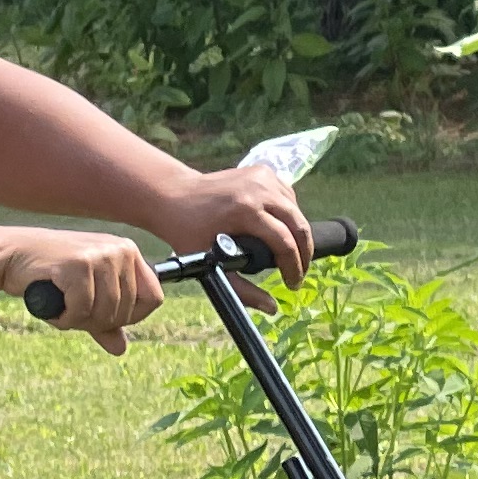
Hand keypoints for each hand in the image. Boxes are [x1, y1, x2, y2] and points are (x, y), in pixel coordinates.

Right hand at [0, 228, 165, 352]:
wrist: (11, 256)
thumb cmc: (49, 275)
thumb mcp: (83, 295)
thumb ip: (103, 320)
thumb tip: (121, 349)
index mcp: (128, 252)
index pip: (154, 298)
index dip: (130, 318)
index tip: (103, 318)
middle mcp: (119, 250)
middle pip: (127, 311)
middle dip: (97, 322)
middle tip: (71, 313)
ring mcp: (100, 255)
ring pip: (105, 313)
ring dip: (78, 322)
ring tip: (60, 308)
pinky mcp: (78, 265)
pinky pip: (82, 310)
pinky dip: (64, 319)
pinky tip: (52, 308)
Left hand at [151, 163, 310, 304]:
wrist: (173, 195)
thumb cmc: (186, 233)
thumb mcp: (209, 265)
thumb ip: (241, 291)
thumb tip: (271, 308)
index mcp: (245, 211)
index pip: (284, 242)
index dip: (294, 267)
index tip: (293, 283)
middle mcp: (258, 189)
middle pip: (298, 224)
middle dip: (304, 253)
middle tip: (299, 272)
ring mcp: (263, 177)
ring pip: (296, 209)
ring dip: (298, 234)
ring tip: (292, 255)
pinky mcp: (263, 170)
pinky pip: (287, 196)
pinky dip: (289, 214)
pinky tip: (283, 229)